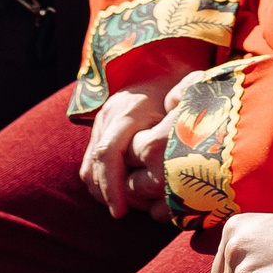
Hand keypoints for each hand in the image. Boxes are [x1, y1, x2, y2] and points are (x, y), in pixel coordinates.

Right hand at [78, 40, 207, 219]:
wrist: (162, 59)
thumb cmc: (180, 84)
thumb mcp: (184, 101)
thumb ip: (181, 127)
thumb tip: (183, 162)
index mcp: (128, 110)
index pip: (108, 153)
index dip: (112, 186)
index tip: (120, 212)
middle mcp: (109, 116)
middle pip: (94, 167)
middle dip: (109, 195)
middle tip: (129, 213)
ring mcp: (101, 123)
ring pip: (88, 169)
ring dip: (104, 192)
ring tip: (127, 207)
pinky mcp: (99, 130)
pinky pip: (90, 165)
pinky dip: (102, 183)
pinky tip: (122, 195)